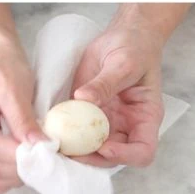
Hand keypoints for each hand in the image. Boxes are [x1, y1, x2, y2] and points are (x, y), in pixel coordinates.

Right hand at [0, 43, 45, 193]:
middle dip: (24, 166)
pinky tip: (29, 156)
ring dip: (21, 172)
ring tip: (43, 155)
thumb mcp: (14, 88)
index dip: (20, 155)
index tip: (49, 156)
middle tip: (54, 157)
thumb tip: (41, 148)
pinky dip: (14, 173)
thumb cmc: (2, 67)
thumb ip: (24, 120)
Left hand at [70, 15, 165, 167]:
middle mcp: (126, 125)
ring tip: (55, 143)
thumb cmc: (134, 48)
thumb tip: (84, 99)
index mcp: (145, 117)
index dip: (125, 155)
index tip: (103, 147)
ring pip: (92, 148)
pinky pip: (76, 130)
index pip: (143, 150)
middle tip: (68, 150)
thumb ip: (105, 83)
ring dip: (75, 150)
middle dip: (92, 158)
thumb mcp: (123, 63)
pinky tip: (49, 131)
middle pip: (113, 156)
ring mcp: (106, 121)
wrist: (123, 35)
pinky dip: (65, 134)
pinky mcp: (87, 113)